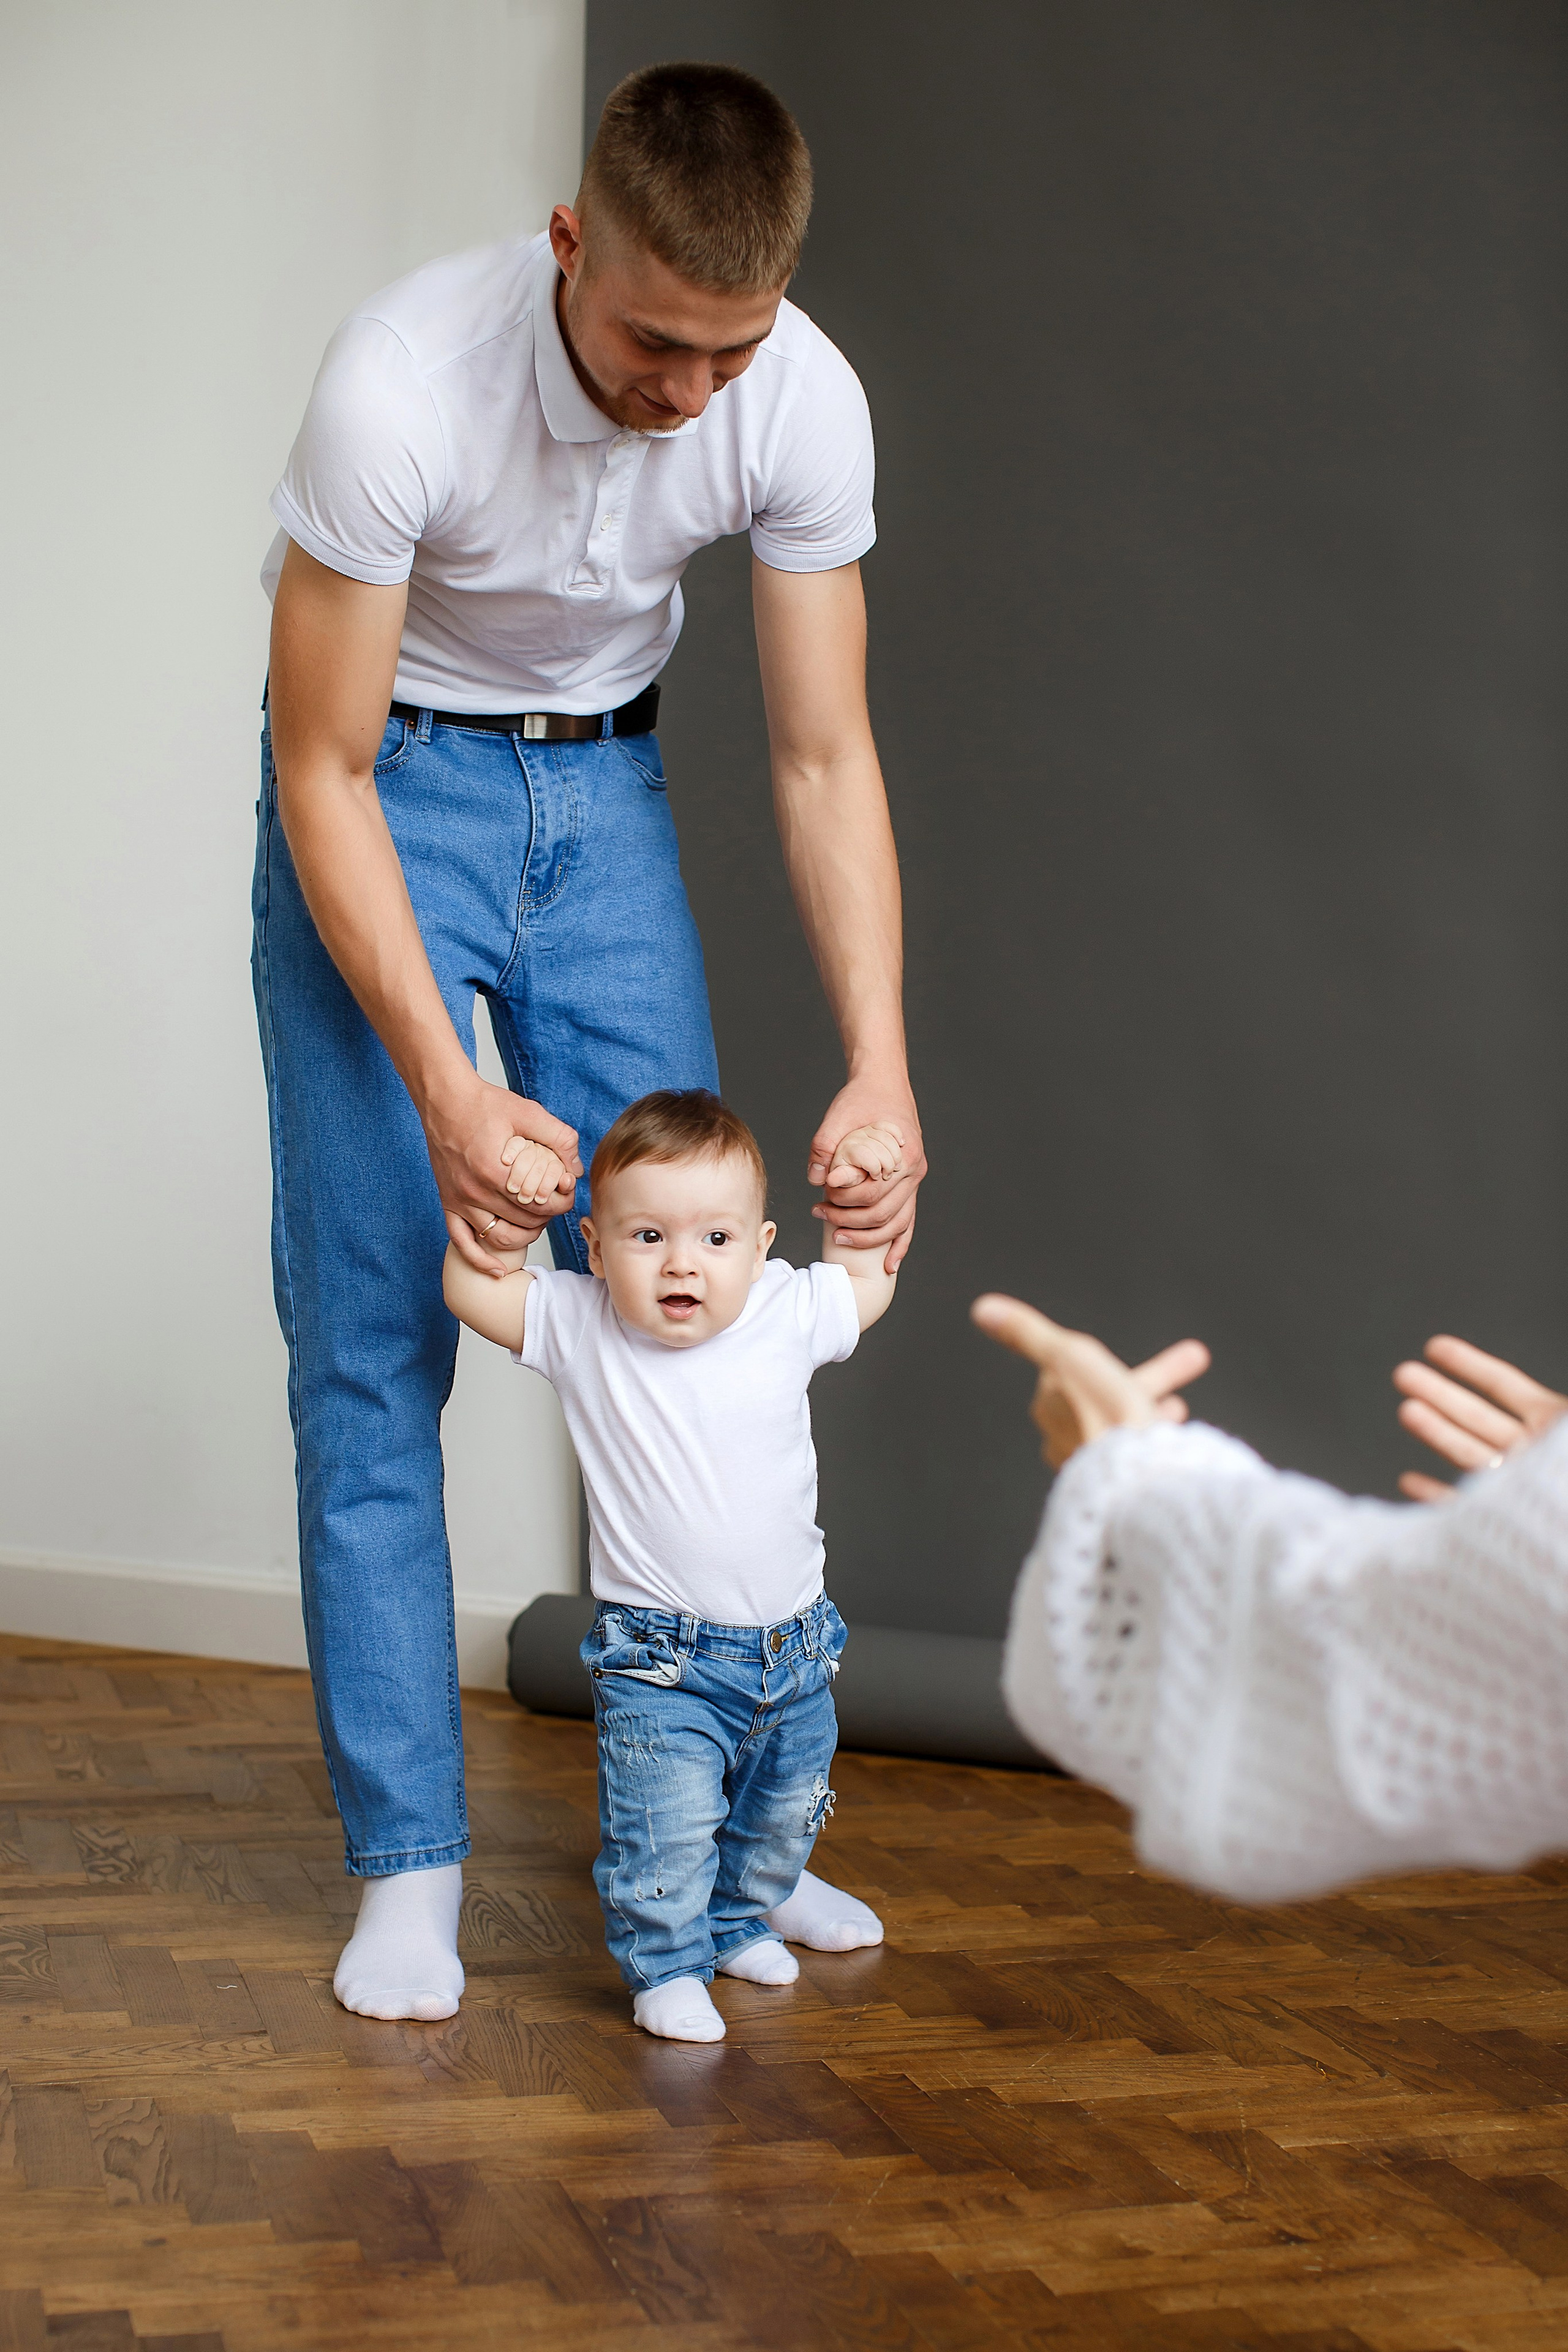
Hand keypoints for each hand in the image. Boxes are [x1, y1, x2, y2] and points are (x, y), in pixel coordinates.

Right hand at [424, 1078, 579, 1278]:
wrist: (444, 1099)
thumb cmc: (484, 1104)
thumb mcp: (528, 1112)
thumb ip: (558, 1137)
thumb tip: (576, 1168)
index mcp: (495, 1170)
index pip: (539, 1203)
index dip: (560, 1204)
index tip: (567, 1196)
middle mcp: (474, 1191)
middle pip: (523, 1222)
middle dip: (547, 1218)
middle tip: (556, 1206)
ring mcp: (458, 1200)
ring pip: (498, 1237)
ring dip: (524, 1237)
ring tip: (537, 1225)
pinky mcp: (447, 1203)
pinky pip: (462, 1242)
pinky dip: (480, 1261)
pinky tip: (498, 1270)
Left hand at [808, 1082, 925, 1273]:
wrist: (883, 1083)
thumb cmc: (861, 1098)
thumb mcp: (838, 1117)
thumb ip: (825, 1146)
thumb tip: (816, 1179)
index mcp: (901, 1155)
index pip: (871, 1194)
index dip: (843, 1203)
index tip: (820, 1198)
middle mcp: (913, 1170)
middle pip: (883, 1213)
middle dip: (850, 1221)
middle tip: (821, 1215)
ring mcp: (914, 1179)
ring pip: (897, 1223)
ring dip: (869, 1237)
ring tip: (839, 1237)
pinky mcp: (909, 1182)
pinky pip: (908, 1219)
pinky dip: (900, 1243)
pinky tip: (889, 1263)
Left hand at [971, 1294, 1210, 1469]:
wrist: (1138, 1482)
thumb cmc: (1106, 1415)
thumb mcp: (1069, 1356)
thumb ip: (1028, 1332)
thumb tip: (981, 1309)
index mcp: (1049, 1408)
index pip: (1080, 1369)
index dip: (1114, 1356)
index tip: (1143, 1340)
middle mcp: (1063, 1439)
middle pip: (1111, 1395)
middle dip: (1151, 1378)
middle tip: (1195, 1357)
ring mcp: (1092, 1465)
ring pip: (1126, 1425)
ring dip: (1154, 1408)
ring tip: (1180, 1407)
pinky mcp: (1117, 1488)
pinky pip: (1136, 1454)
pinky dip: (1155, 1438)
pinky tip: (1174, 1443)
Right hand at [1392, 1334, 1567, 1502]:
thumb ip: (1559, 1413)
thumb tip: (1554, 1402)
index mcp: (1553, 1425)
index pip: (1503, 1386)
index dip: (1469, 1365)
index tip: (1435, 1347)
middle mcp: (1532, 1455)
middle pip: (1476, 1416)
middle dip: (1439, 1393)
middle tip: (1403, 1373)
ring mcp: (1518, 1489)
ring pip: (1467, 1454)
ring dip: (1435, 1432)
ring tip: (1406, 1410)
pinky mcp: (1507, 1524)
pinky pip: (1465, 1508)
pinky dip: (1436, 1496)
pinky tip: (1411, 1480)